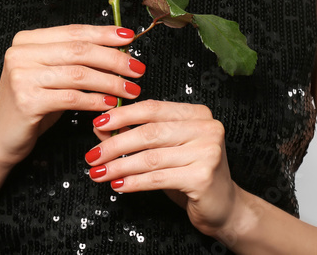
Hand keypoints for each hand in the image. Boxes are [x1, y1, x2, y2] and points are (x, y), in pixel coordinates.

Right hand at [0, 24, 145, 167]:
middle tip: (137, 68)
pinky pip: (71, 98)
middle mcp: (20, 53)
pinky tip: (111, 104)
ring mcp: (21, 76)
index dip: (104, 33)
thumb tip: (118, 48)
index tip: (130, 38)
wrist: (1, 137)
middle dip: (113, 59)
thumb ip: (74, 59)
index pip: (74, 32)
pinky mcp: (26, 101)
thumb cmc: (33, 104)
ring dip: (110, 82)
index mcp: (27, 40)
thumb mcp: (51, 75)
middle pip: (79, 51)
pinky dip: (96, 101)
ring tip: (130, 89)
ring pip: (78, 74)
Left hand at [83, 99, 239, 237]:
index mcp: (198, 114)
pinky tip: (119, 185)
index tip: (98, 123)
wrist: (223, 206)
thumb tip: (102, 128)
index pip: (153, 108)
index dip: (122, 115)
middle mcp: (207, 128)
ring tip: (100, 173)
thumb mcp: (165, 149)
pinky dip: (134, 182)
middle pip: (150, 132)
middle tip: (93, 156)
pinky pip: (158, 178)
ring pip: (151, 157)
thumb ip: (137, 134)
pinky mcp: (203, 176)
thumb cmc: (192, 174)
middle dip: (115, 144)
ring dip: (119, 166)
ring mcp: (208, 152)